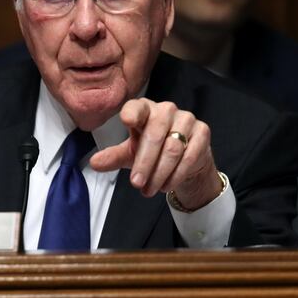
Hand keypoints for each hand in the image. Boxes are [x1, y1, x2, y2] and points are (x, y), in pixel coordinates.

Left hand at [89, 98, 221, 210]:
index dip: (132, 113)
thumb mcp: (129, 154)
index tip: (127, 122)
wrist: (184, 159)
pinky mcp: (203, 131)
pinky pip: (189, 156)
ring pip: (172, 148)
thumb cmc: (152, 151)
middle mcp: (165, 109)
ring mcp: (186, 119)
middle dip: (144, 163)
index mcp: (144, 109)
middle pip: (155, 135)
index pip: (136, 107)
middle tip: (136, 183)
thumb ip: (112, 157)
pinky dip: (176, 174)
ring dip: (159, 173)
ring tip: (149, 190)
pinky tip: (167, 185)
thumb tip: (94, 163)